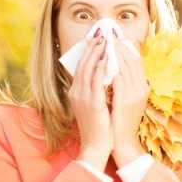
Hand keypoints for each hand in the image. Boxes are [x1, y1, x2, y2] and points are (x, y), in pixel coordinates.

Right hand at [69, 33, 113, 171]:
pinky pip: (96, 81)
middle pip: (83, 64)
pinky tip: (105, 59)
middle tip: (100, 35)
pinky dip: (100, 68)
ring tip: (104, 41)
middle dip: (92, 48)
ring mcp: (83, 98)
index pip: (81, 67)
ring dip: (96, 54)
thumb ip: (94, 89)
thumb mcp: (93, 104)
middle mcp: (76, 93)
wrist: (96, 146)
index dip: (88, 52)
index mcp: (76, 92)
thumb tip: (103, 73)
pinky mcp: (92, 103)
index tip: (96, 40)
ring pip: (88, 70)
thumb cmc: (98, 126)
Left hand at [110, 34, 148, 167]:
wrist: (122, 142)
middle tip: (112, 35)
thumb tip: (116, 68)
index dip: (129, 49)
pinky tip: (105, 60)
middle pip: (132, 62)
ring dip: (116, 54)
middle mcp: (141, 89)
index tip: (120, 38)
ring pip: (126, 68)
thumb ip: (123, 84)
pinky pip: (118, 80)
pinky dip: (112, 69)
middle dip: (121, 47)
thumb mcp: (126, 99)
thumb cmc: (121, 120)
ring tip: (108, 42)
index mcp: (143, 88)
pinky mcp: (125, 101)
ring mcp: (134, 95)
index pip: (137, 63)